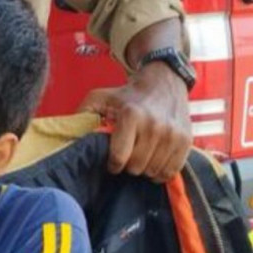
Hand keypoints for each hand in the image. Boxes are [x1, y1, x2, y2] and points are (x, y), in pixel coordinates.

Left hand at [80, 62, 191, 180]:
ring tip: (141, 154)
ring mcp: (173, 134)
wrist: (164, 81)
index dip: (113, 164)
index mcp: (131, 115)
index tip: (112, 159)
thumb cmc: (127, 94)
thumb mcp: (100, 97)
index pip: (119, 158)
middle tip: (128, 154)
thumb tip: (66, 136)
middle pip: (136, 167)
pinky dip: (161, 170)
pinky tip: (155, 158)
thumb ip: (82, 114)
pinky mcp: (186, 141)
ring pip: (153, 171)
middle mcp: (154, 125)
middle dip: (129, 165)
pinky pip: (170, 171)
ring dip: (145, 168)